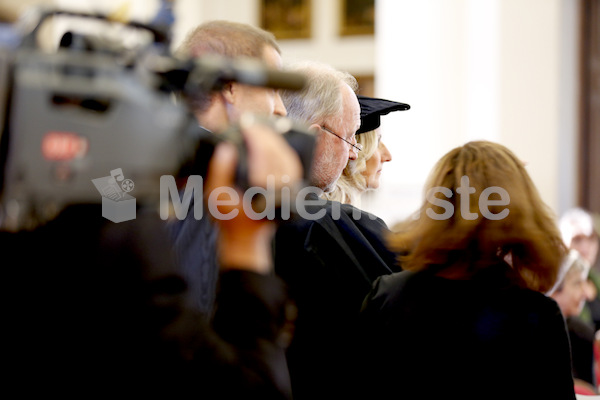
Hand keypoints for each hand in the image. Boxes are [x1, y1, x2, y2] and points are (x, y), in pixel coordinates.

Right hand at [204, 114, 302, 273]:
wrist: (245, 239)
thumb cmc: (229, 219)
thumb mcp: (216, 197)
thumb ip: (218, 172)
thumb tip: (227, 149)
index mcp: (264, 192)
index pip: (265, 156)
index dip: (257, 137)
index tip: (247, 125)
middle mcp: (281, 192)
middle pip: (279, 155)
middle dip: (267, 136)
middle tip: (253, 124)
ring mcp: (289, 192)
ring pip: (288, 160)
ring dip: (276, 142)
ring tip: (261, 130)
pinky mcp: (290, 192)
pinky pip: (291, 167)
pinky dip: (282, 153)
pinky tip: (272, 144)